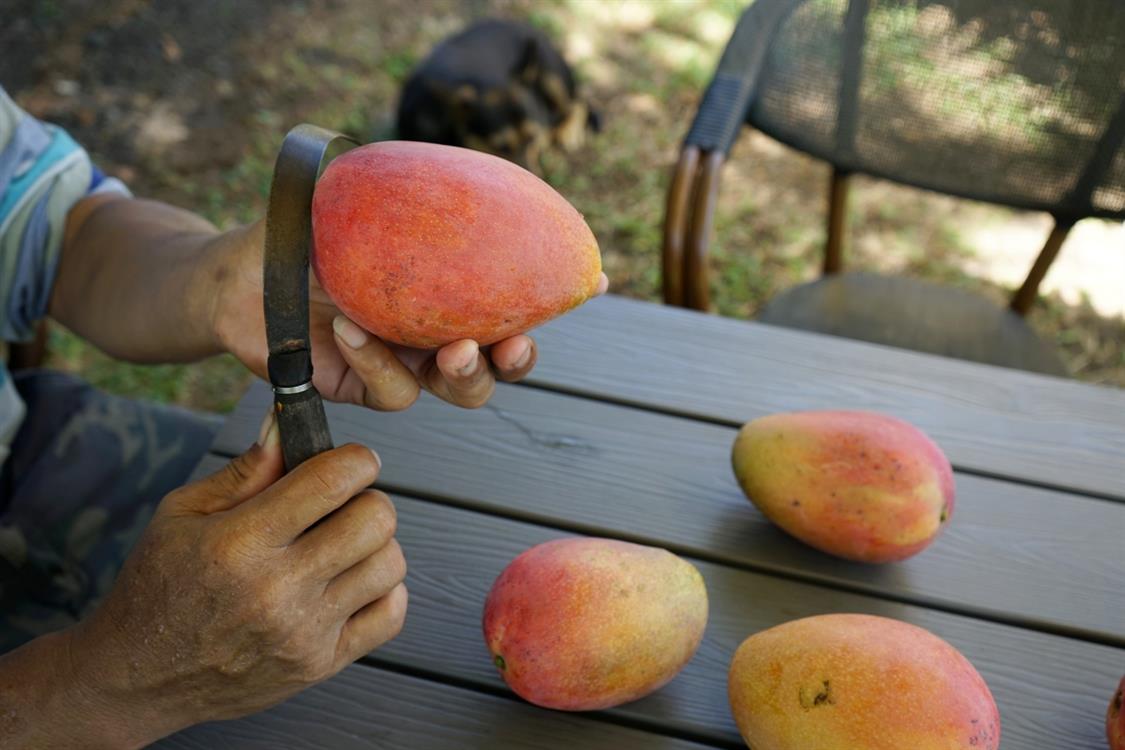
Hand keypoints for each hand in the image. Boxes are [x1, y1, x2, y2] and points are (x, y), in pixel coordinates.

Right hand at [60, 416, 405, 745]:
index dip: (357, 459)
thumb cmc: (158, 587)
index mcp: (241, 542)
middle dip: (369, 497)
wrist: (136, 677)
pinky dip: (385, 591)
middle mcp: (278, 588)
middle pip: (375, 519)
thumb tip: (287, 423)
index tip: (353, 460)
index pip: (332, 480)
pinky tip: (354, 582)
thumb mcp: (182, 514)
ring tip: (345, 545)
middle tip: (346, 504)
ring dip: (376, 545)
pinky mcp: (319, 666)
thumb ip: (246, 470)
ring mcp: (303, 632)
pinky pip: (391, 616)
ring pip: (389, 564)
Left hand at [209, 219, 608, 409]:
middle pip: (501, 360)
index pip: (514, 295)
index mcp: (449, 290)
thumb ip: (409, 198)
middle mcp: (436, 330)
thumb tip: (467, 177)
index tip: (594, 281)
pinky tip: (347, 328)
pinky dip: (376, 361)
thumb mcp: (356, 204)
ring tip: (456, 349)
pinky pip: (392, 390)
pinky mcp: (365, 389)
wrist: (233, 275)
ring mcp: (404, 363)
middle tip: (516, 344)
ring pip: (461, 390)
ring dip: (467, 373)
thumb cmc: (297, 231)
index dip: (557, 294)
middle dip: (519, 358)